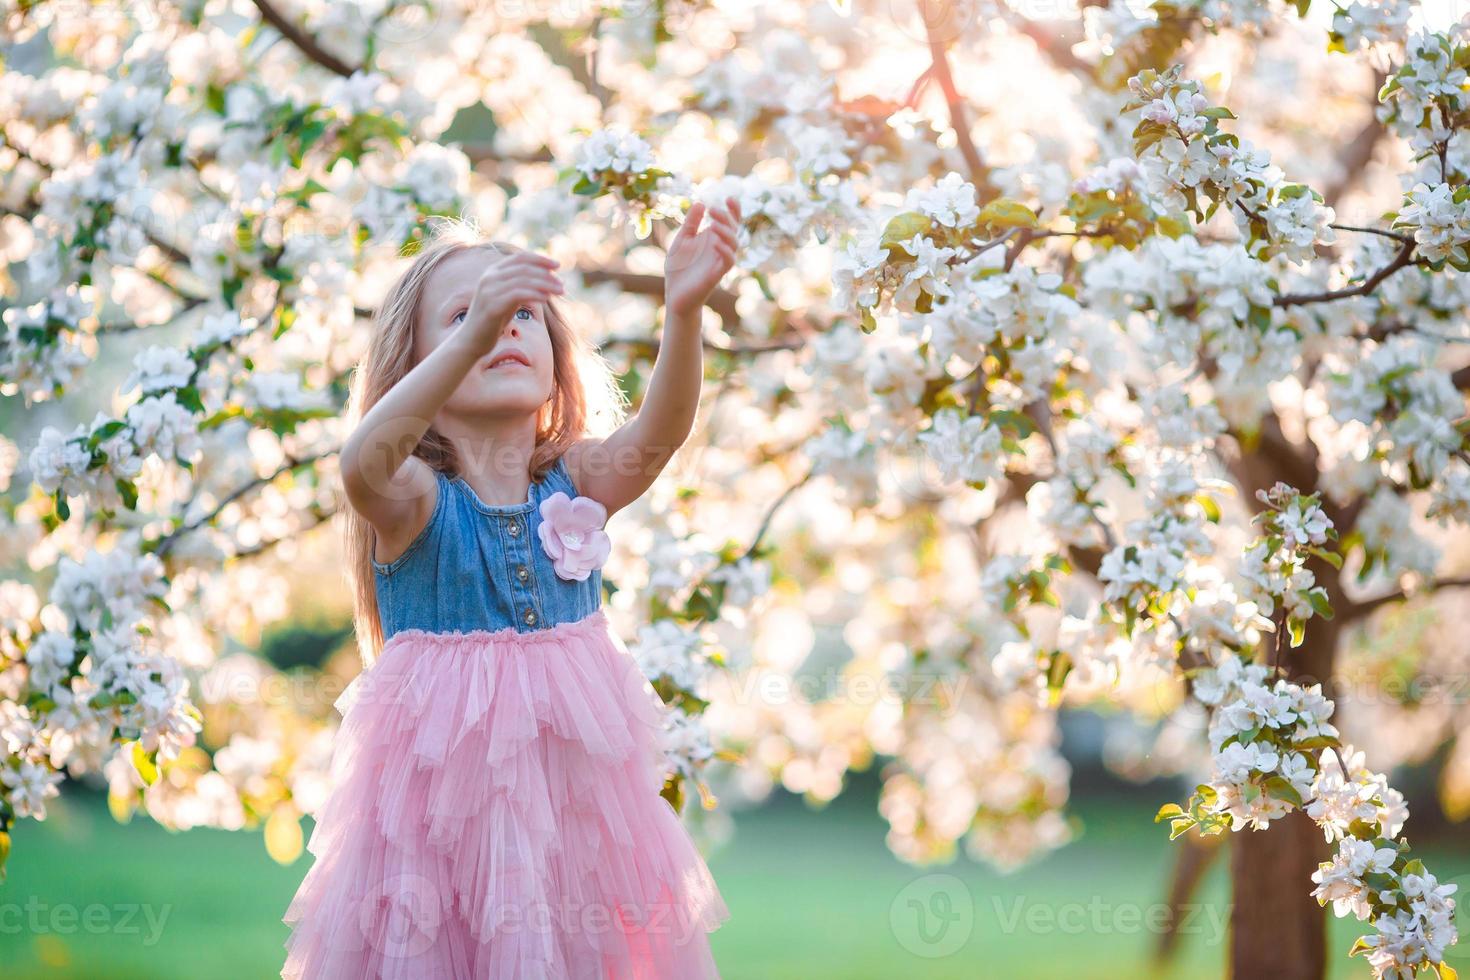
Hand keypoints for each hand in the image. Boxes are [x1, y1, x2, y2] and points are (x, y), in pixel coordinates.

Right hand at [461, 249, 562, 353]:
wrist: (472, 340)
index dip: (540, 259)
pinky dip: (535, 295)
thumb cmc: (494, 320)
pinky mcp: (492, 305)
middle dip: (546, 274)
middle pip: (524, 268)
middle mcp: (489, 277)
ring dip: (545, 284)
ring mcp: (489, 290)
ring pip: (523, 280)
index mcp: (493, 272)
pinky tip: (546, 299)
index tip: (557, 265)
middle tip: (562, 284)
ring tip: (560, 291)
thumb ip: (522, 286)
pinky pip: (518, 295)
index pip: (520, 258)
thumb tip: (547, 278)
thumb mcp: (509, 298)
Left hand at [664, 197, 740, 319]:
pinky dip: (725, 250)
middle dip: (727, 217)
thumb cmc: (679, 268)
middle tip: (713, 209)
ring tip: (713, 224)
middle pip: (733, 229)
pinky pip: (728, 261)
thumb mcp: (682, 240)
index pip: (730, 221)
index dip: (734, 210)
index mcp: (713, 238)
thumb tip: (700, 203)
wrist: (675, 294)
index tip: (729, 197)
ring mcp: (719, 261)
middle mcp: (719, 248)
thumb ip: (691, 223)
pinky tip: (715, 242)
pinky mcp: (716, 274)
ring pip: (734, 244)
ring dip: (726, 232)